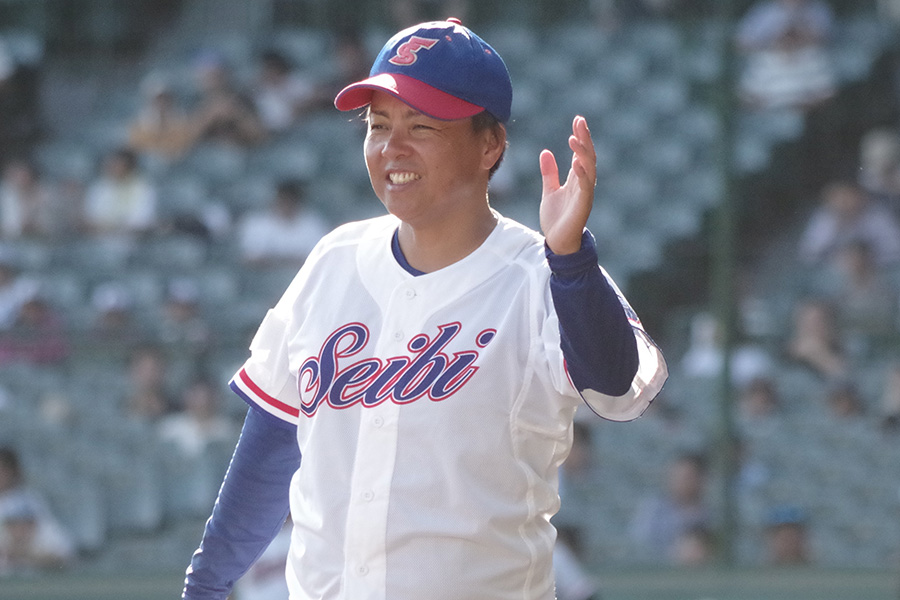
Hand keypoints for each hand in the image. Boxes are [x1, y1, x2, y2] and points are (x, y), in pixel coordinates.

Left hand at [539, 115, 596, 254]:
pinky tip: (577, 162)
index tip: (577, 120)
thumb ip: (549, 173)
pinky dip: (582, 174)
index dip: (580, 137)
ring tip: (575, 138)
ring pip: (589, 169)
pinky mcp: (582, 206)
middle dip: (584, 138)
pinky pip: (585, 187)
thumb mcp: (549, 191)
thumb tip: (546, 152)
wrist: (557, 242)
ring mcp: (585, 194)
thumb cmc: (556, 219)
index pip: (581, 153)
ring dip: (583, 153)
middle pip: (587, 156)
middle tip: (580, 121)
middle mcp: (583, 184)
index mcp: (576, 179)